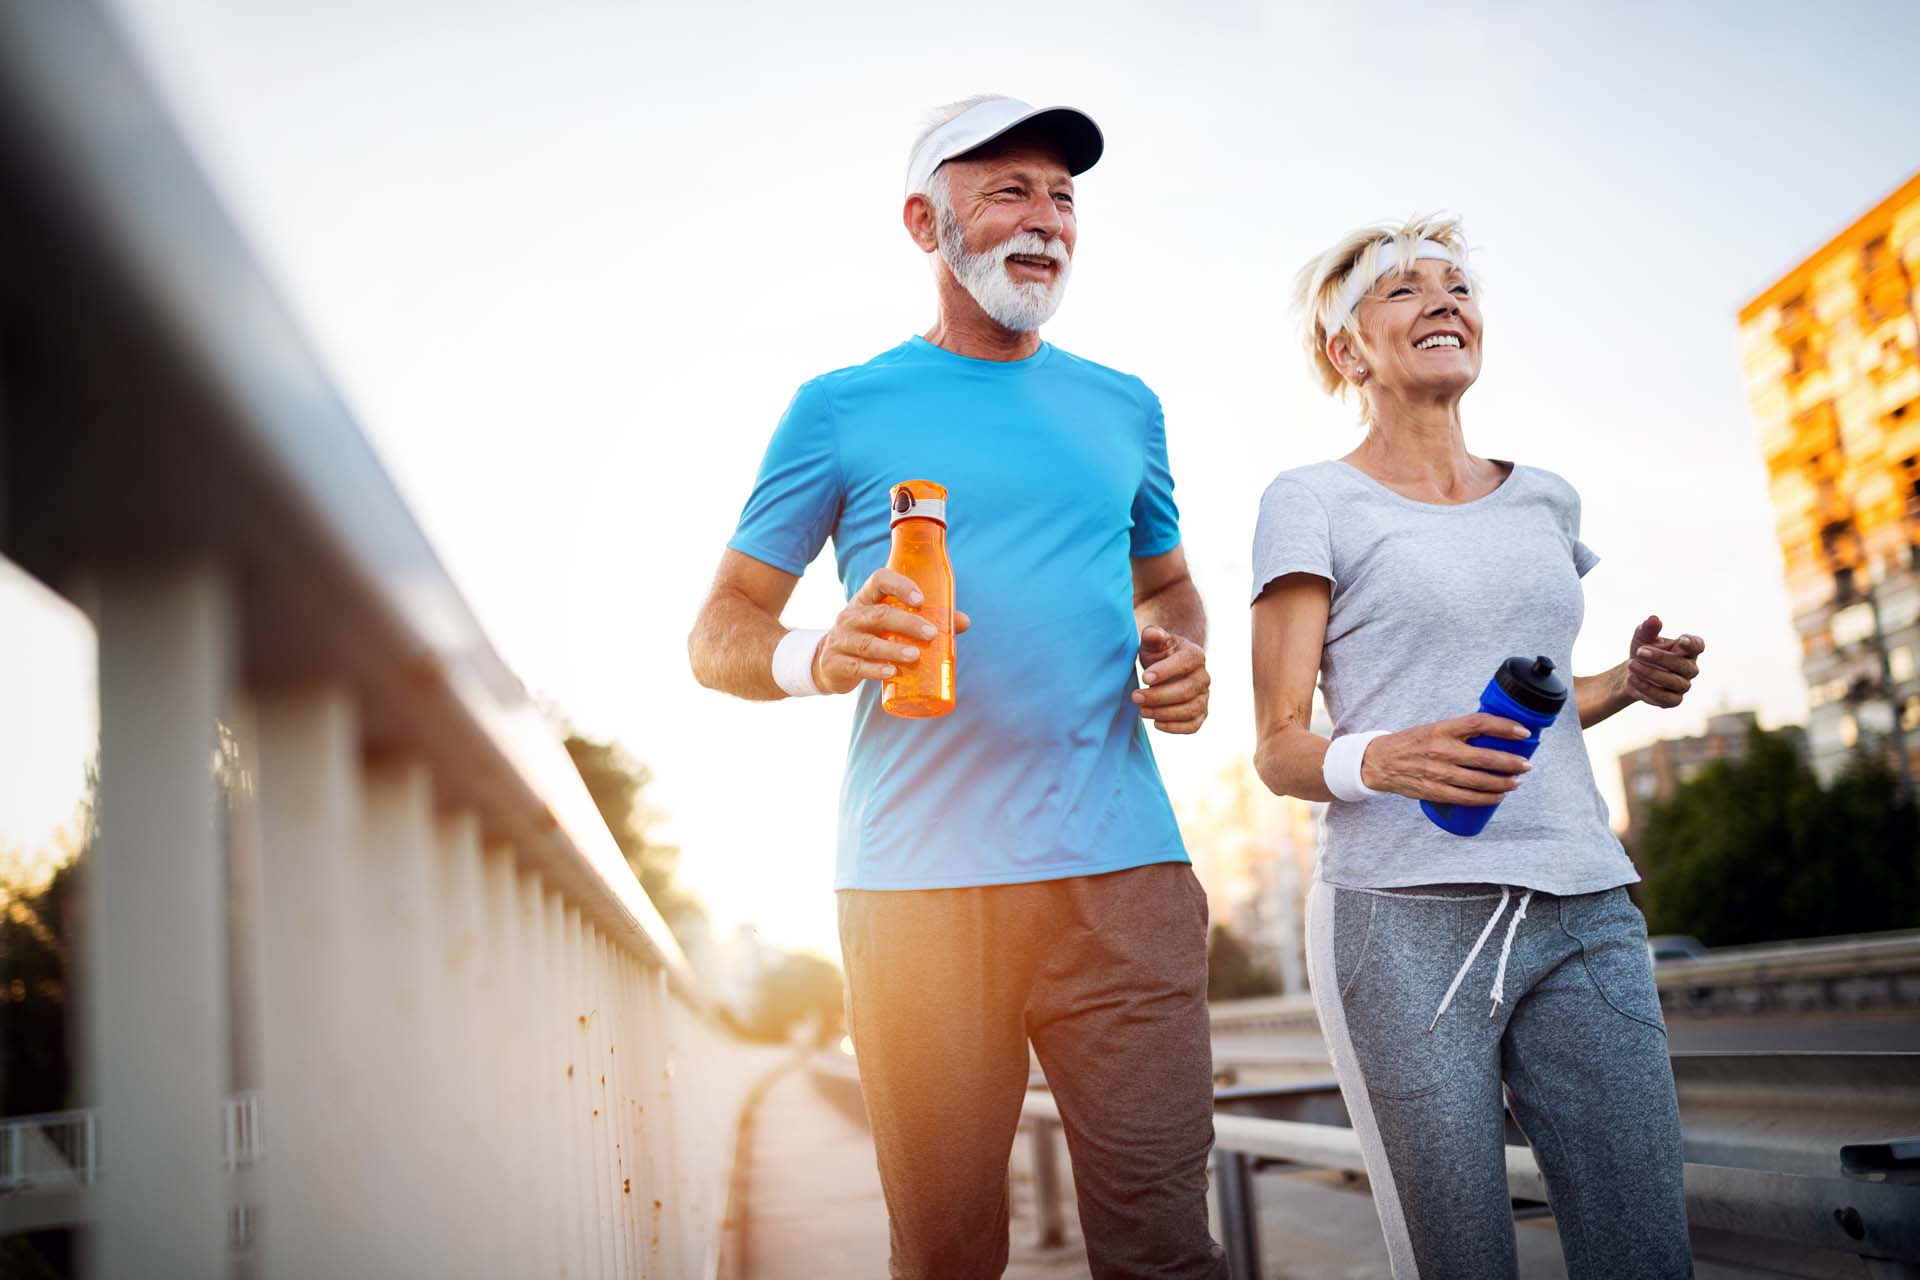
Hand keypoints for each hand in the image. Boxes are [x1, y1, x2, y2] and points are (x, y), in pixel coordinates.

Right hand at [810, 568, 969, 694]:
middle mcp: (851, 616)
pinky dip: (875, 669)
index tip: (921, 599)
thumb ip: (925, 620)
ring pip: (868, 643)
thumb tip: (965, 622)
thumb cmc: (870, 636)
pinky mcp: (837, 664)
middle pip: (878, 614)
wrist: (827, 663)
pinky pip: (857, 666)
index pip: (879, 580)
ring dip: (893, 649)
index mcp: (865, 599)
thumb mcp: (889, 625)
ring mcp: (841, 640)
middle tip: (931, 633)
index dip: (900, 585)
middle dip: (907, 623)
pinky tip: (891, 673)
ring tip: (915, 656)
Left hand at [1133, 625, 1209, 733]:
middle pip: (1186, 690)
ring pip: (1190, 710)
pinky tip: (1156, 723)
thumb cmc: (1160, 653)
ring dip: (1164, 713)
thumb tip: (1151, 633)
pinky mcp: (1200, 713)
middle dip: (1159, 696)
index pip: (1185, 663)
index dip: (1165, 672)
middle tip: (1135, 697)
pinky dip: (1176, 728)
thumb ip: (1153, 635)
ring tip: (1141, 711)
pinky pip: (1193, 725)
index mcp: (1195, 655)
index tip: (1144, 678)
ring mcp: (1204, 697)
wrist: (1171, 667)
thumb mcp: (1154, 642)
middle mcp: (1204, 677)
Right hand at [1358, 714, 1532, 805]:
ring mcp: (1438, 772)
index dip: (1505, 727)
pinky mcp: (1434, 791)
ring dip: (1503, 783)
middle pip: (1485, 757)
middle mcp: (1441, 749)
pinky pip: (1466, 798)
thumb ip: (1460, 731)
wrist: (1379, 762)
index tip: (1523, 733)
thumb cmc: (1411, 743)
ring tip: (1516, 782)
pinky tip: (1498, 797)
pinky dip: (1486, 798)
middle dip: (1512, 763)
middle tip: (1526, 765)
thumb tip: (1494, 735)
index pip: (1479, 724)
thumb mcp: (1434, 728)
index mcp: (1442, 728)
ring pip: (1480, 781)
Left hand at [1625, 615, 1703, 708]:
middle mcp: (1689, 668)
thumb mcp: (1642, 637)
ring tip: (1631, 665)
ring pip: (1675, 682)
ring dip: (1652, 674)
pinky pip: (1666, 698)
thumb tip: (1653, 618)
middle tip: (1639, 651)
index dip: (1693, 644)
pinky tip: (1633, 679)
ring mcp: (1682, 685)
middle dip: (1661, 658)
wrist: (1631, 672)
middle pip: (1685, 665)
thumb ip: (1648, 628)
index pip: (1698, 646)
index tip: (1681, 640)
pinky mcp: (1673, 700)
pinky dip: (1648, 689)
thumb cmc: (1643, 650)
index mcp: (1687, 650)